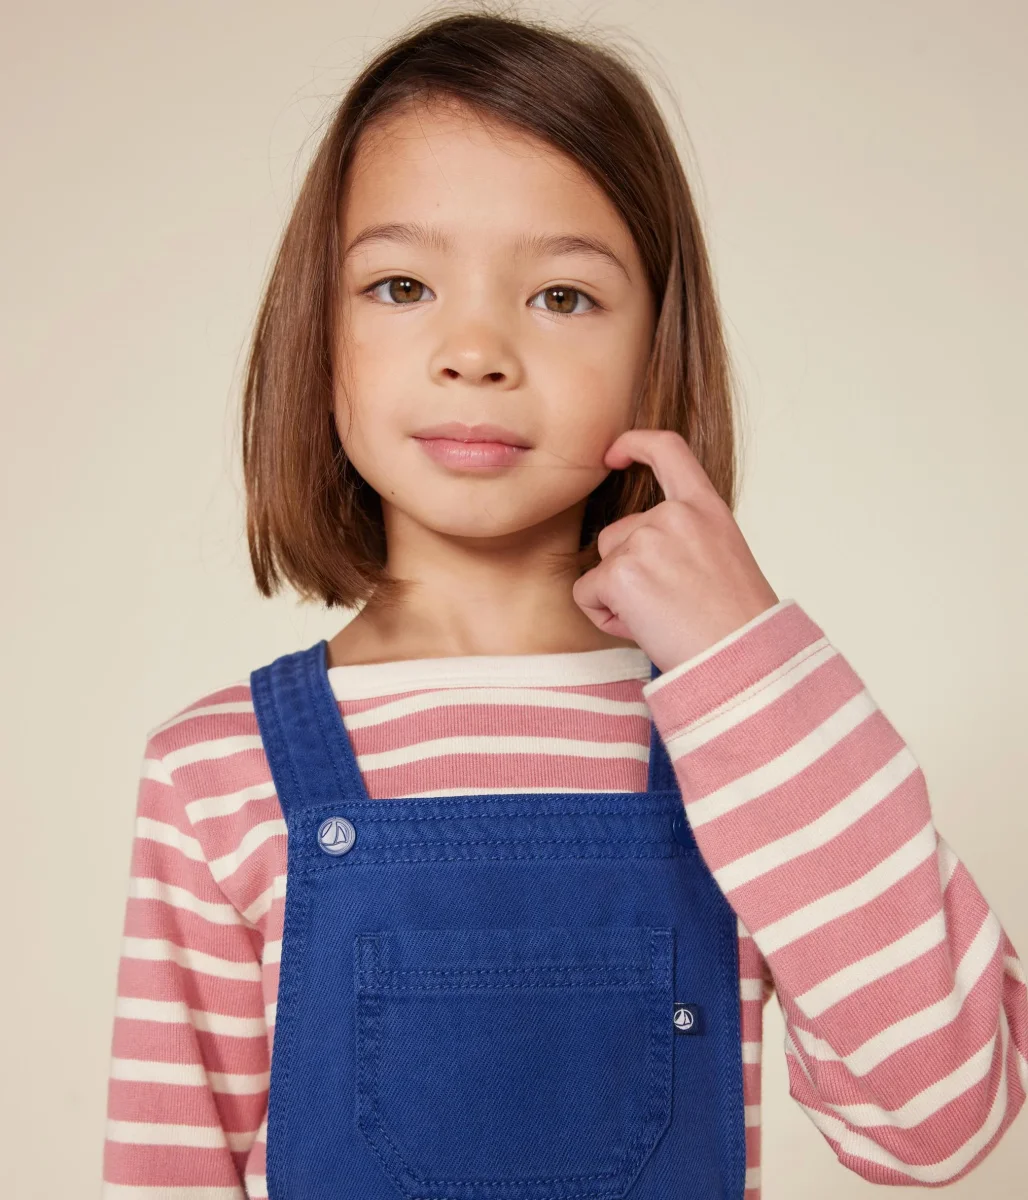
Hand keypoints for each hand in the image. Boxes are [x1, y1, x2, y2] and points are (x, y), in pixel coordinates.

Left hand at [572, 429, 779, 673]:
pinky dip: (604, 616)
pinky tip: (643, 628)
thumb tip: (637, 543)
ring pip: (602, 565)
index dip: (635, 443)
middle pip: (617, 534)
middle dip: (630, 572)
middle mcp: (674, 515)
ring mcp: (645, 541)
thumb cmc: (736, 623)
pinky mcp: (620, 573)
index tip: (613, 453)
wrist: (743, 657)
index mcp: (705, 508)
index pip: (668, 450)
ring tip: (663, 619)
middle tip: (673, 607)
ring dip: (618, 595)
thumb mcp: (722, 556)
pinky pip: (586, 593)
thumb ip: (684, 536)